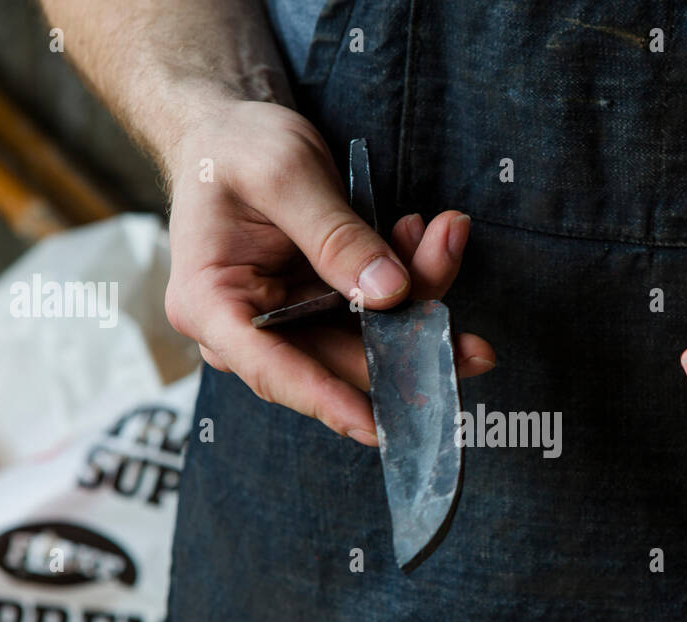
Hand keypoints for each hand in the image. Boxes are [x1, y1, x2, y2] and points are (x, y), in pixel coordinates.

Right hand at [164, 101, 494, 444]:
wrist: (230, 130)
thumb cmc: (237, 147)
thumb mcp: (282, 172)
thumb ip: (334, 234)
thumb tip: (389, 293)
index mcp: (210, 304)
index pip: (271, 369)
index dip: (328, 401)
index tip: (378, 426)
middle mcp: (248, 329)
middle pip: (337, 360)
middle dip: (410, 341)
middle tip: (476, 345)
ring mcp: (289, 322)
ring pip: (368, 337)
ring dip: (421, 296)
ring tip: (447, 237)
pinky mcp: (321, 308)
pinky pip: (377, 311)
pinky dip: (412, 276)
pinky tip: (429, 237)